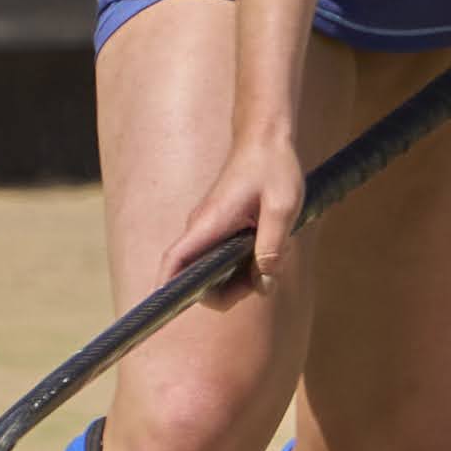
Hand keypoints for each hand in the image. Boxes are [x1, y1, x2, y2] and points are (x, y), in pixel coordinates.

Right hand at [160, 129, 308, 294]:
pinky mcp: (221, 229)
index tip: (168, 312)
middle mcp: (202, 229)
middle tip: (265, 276)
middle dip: (229, 291)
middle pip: (198, 279)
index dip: (168, 289)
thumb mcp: (283, 207)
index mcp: (209, 223)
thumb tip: (263, 280)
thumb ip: (272, 245)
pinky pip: (224, 259)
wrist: (267, 138)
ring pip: (215, 272)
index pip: (174, 262)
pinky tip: (269, 247)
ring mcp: (210, 230)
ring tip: (273, 257)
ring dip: (242, 278)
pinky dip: (244, 264)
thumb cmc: (274, 167)